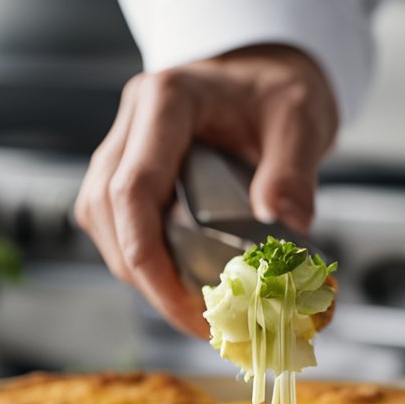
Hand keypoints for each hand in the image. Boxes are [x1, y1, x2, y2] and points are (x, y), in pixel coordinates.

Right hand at [74, 45, 338, 337]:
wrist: (266, 80)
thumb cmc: (278, 93)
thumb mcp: (300, 120)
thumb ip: (293, 171)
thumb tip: (283, 225)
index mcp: (165, 101)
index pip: (132, 189)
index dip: (149, 258)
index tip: (188, 307)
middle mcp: (130, 124)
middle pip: (107, 214)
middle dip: (148, 279)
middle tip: (201, 323)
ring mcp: (121, 150)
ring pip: (103, 227)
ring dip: (142, 276)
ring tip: (197, 313)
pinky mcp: (125, 177)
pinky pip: (119, 229)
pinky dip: (147, 265)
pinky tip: (185, 288)